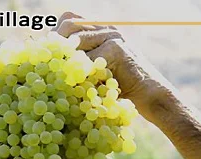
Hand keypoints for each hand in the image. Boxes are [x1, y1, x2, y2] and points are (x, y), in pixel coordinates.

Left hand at [54, 12, 175, 122]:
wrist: (151, 96)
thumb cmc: (124, 89)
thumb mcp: (98, 73)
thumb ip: (81, 63)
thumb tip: (50, 66)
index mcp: (101, 30)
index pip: (69, 20)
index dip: (56, 35)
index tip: (48, 54)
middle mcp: (106, 28)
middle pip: (69, 24)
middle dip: (57, 45)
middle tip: (51, 65)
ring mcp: (112, 36)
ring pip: (76, 41)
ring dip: (68, 61)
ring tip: (65, 77)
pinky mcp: (116, 48)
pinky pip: (88, 60)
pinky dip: (82, 74)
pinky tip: (82, 86)